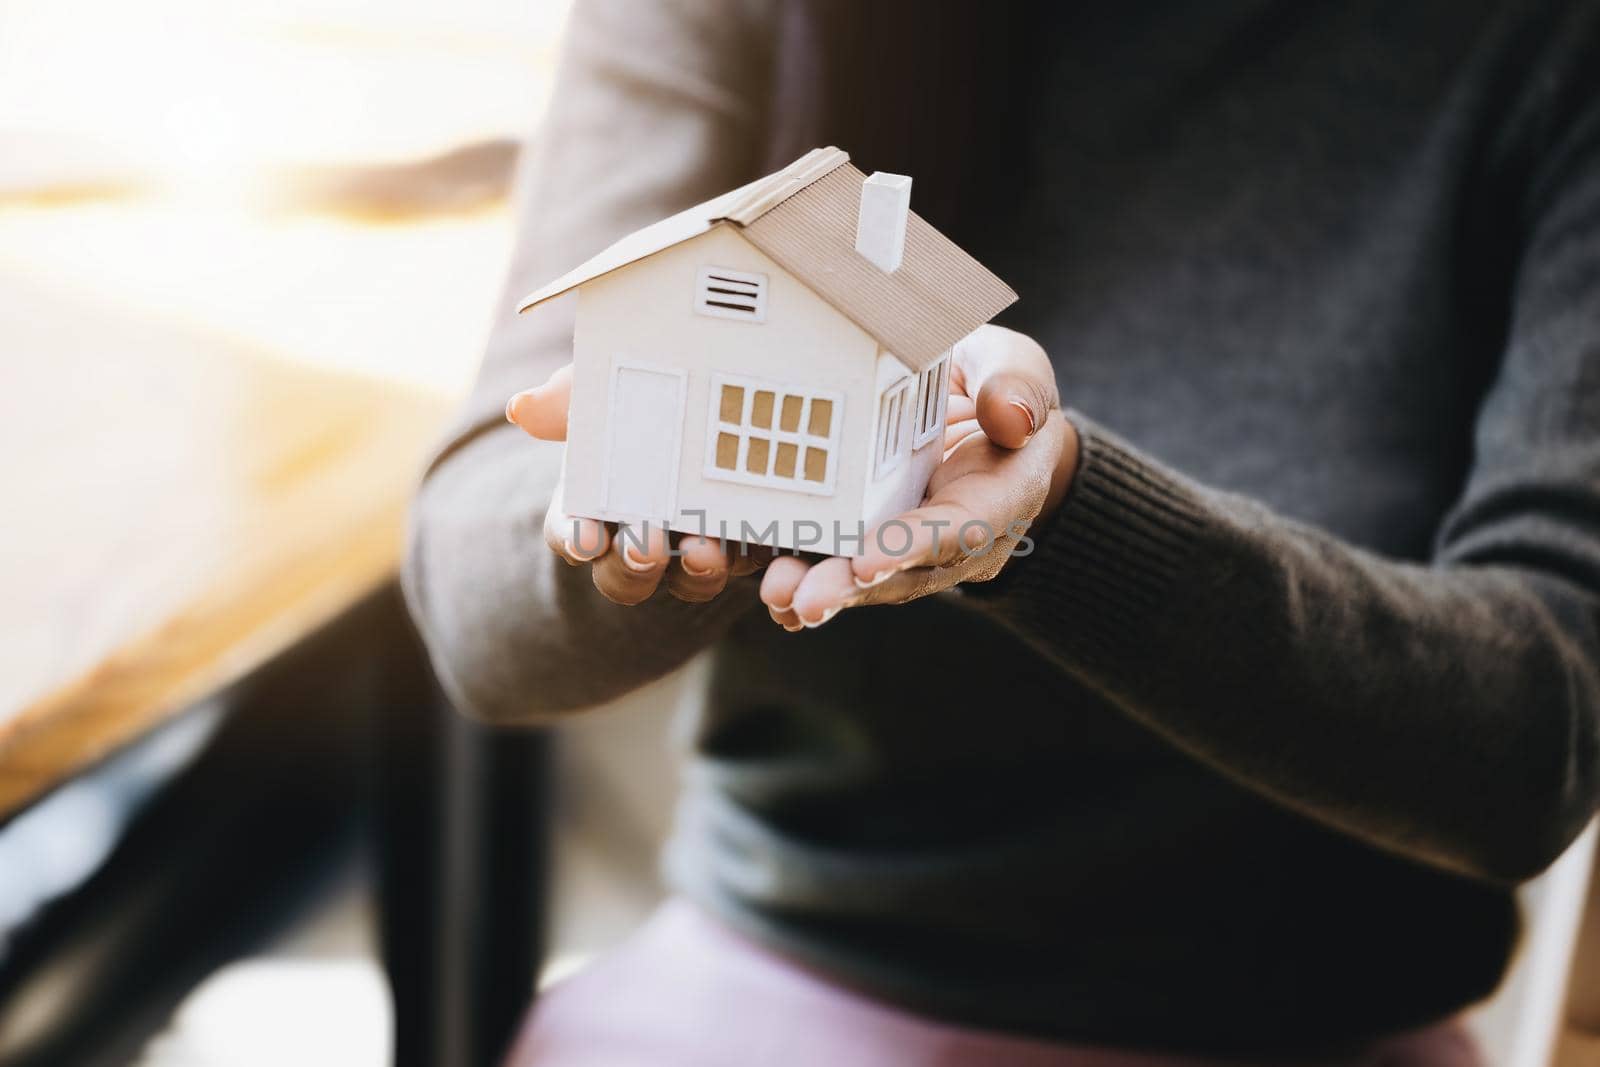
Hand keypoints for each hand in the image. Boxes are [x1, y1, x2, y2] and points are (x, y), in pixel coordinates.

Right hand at [506, 366, 765, 604]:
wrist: (720, 395)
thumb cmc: (641, 398)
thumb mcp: (606, 388)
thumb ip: (569, 398)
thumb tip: (521, 407)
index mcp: (593, 505)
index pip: (570, 533)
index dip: (575, 538)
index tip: (585, 537)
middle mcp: (639, 540)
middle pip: (624, 576)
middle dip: (633, 565)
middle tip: (647, 545)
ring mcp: (692, 549)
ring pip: (687, 582)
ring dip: (694, 571)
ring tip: (706, 548)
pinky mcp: (746, 544)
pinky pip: (748, 565)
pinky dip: (750, 557)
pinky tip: (759, 540)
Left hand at [760, 325, 1078, 629]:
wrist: (984, 416)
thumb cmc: (997, 388)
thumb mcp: (1018, 370)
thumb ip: (1017, 388)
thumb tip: (1011, 418)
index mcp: (999, 496)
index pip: (959, 529)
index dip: (911, 546)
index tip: (867, 561)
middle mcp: (957, 538)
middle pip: (906, 573)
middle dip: (852, 588)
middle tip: (804, 598)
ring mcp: (915, 546)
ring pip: (869, 578)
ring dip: (820, 588)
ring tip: (777, 593)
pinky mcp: (877, 538)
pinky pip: (843, 564)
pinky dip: (807, 576)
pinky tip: (771, 588)